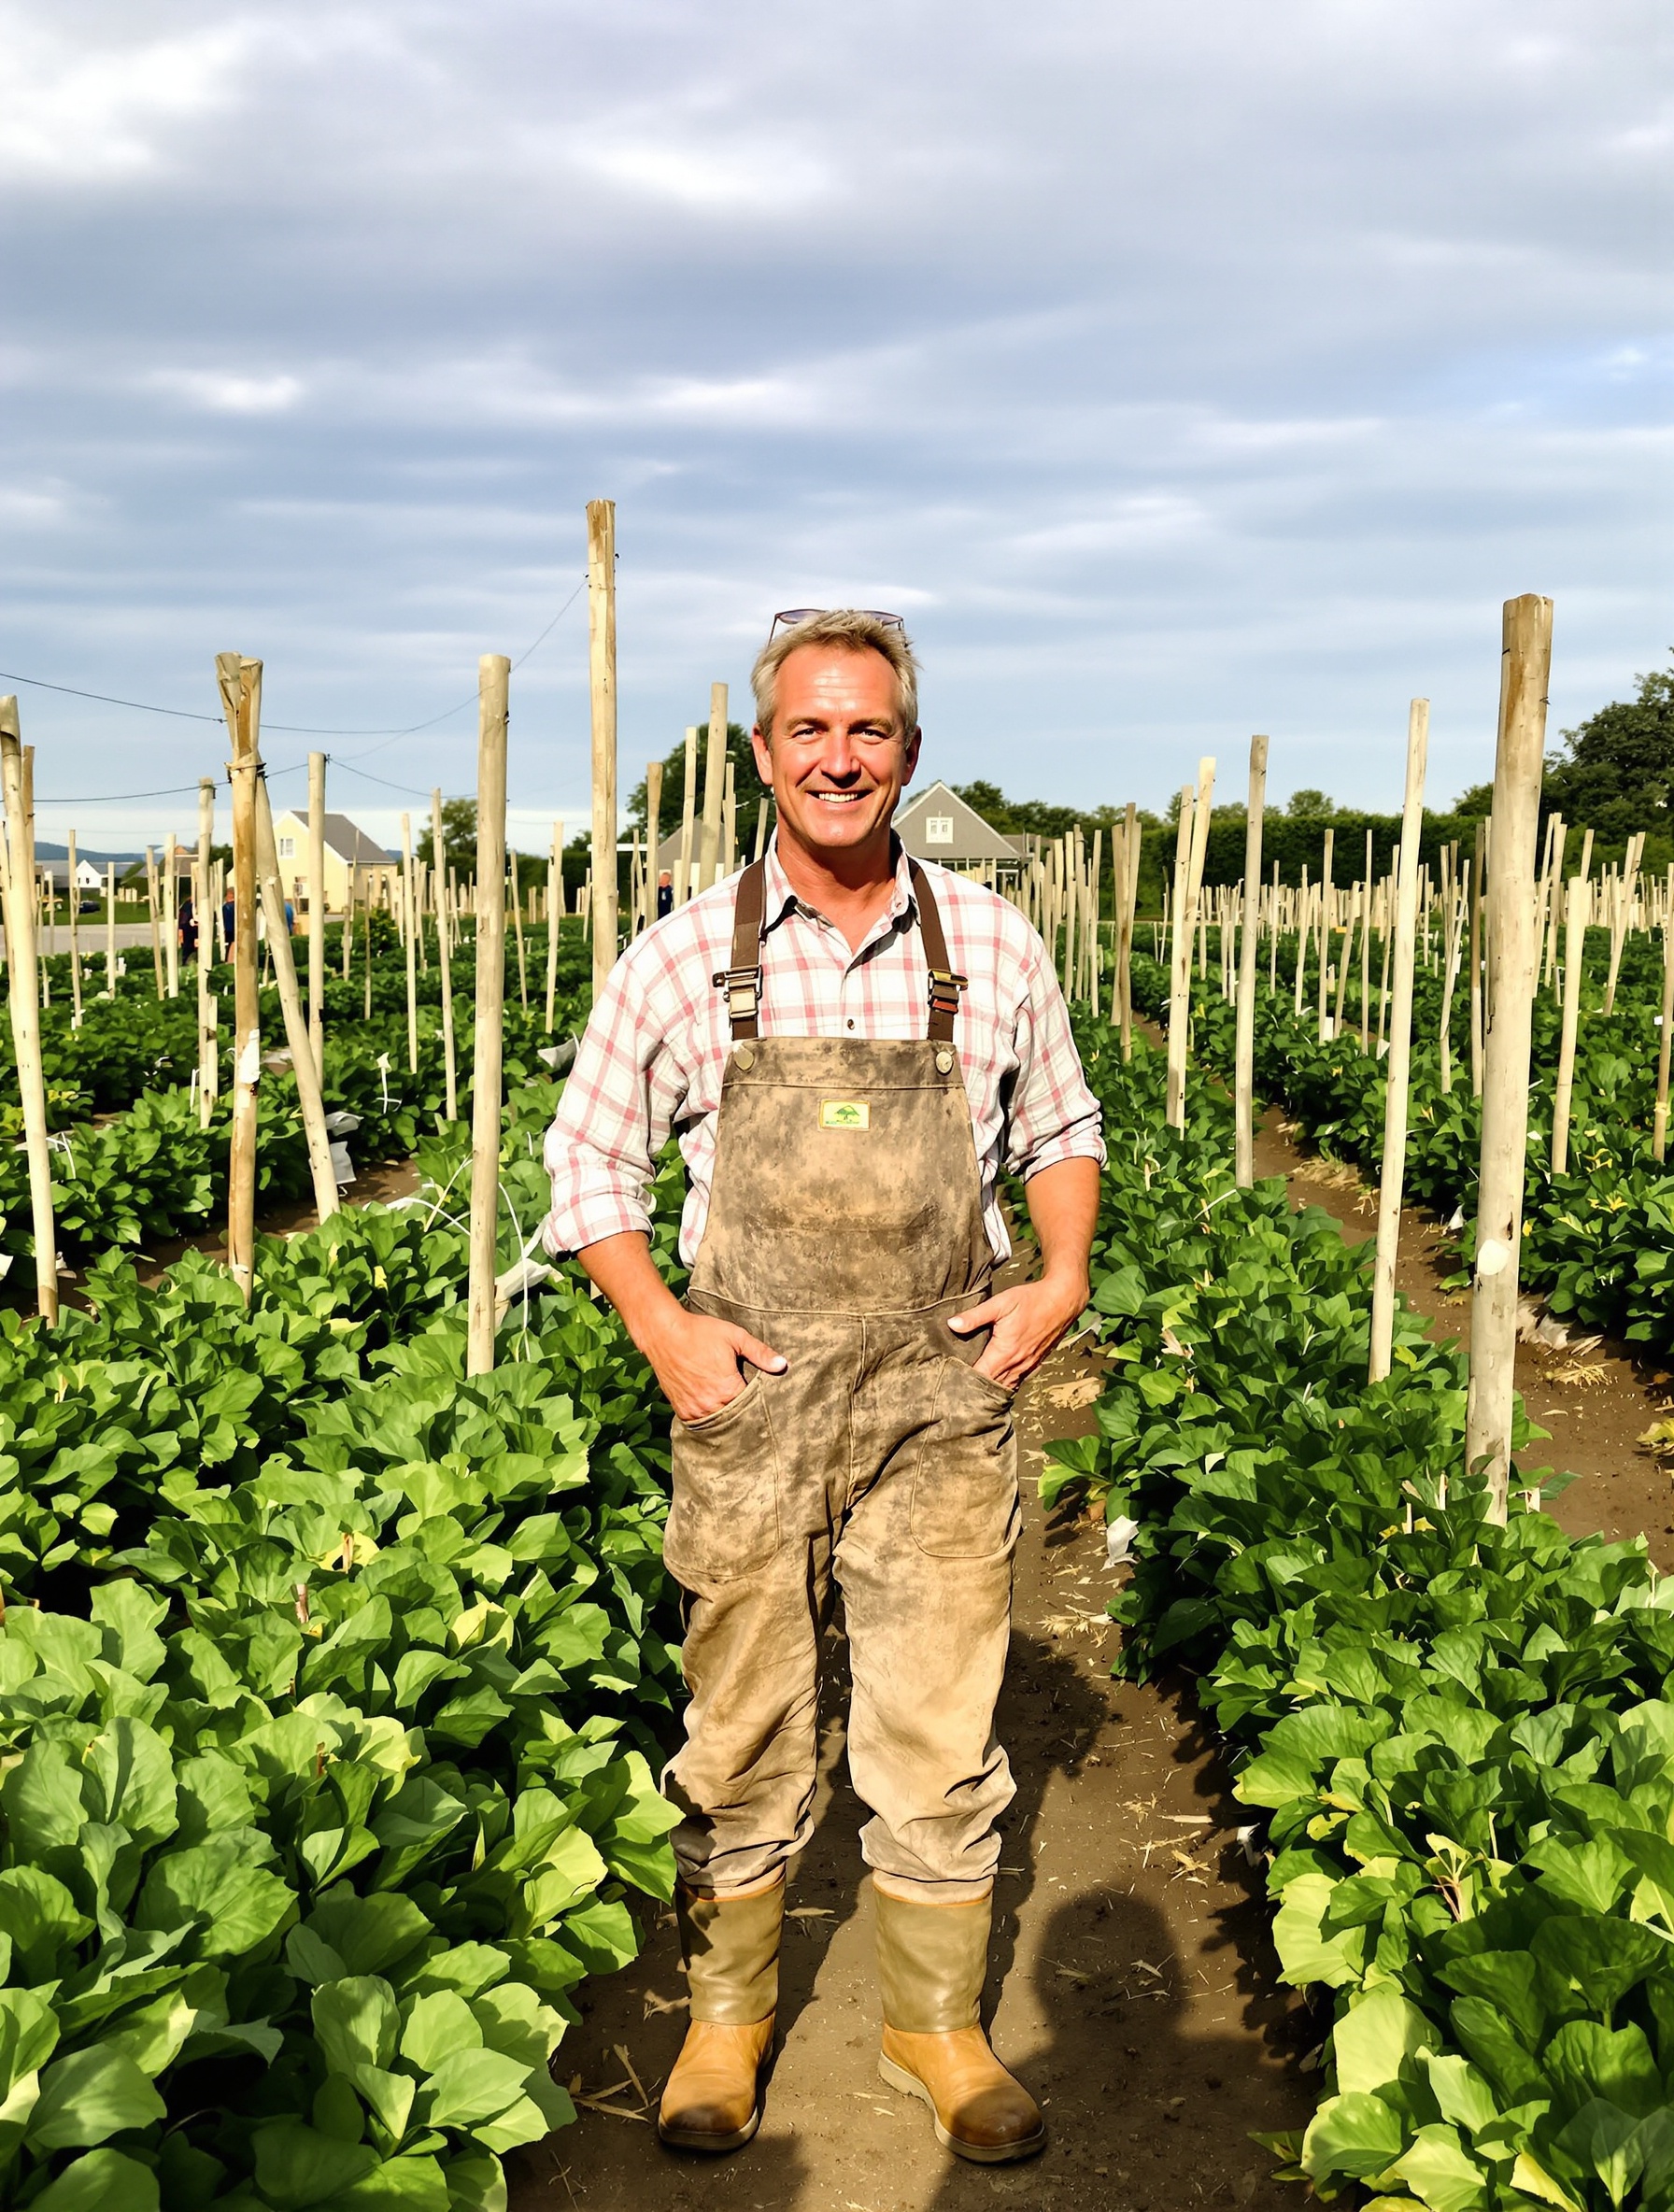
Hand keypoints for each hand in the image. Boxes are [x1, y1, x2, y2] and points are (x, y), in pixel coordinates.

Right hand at [641, 1304, 785, 1424]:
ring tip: (738, 1414)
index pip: (752, 1407)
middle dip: (746, 1415)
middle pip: (736, 1419)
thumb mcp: (734, 1336)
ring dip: (728, 1419)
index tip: (769, 1403)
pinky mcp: (681, 1410)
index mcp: (728, 1389)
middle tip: (757, 1413)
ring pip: (718, 1424)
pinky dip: (710, 1419)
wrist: (662, 1333)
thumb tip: (783, 1365)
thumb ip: (760, 1352)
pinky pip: (700, 1423)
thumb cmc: (700, 1332)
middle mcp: (711, 1404)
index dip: (761, 1404)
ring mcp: (694, 1410)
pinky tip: (717, 1412)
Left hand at [949, 1272, 1088, 1392]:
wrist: (1062, 1301)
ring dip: (990, 1387)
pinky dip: (1005, 1383)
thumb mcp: (1000, 1303)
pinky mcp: (1035, 1363)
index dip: (964, 1379)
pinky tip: (995, 1380)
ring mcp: (1028, 1366)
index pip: (980, 1376)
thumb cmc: (1032, 1300)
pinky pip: (1017, 1380)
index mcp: (1004, 1352)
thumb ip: (975, 1316)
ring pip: (1005, 1386)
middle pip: (991, 1385)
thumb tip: (952, 1324)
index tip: (951, 1377)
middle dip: (974, 1387)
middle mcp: (1017, 1364)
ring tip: (973, 1387)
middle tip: (957, 1386)